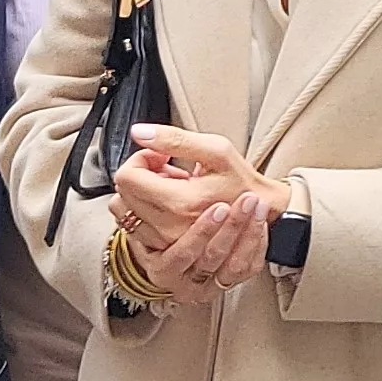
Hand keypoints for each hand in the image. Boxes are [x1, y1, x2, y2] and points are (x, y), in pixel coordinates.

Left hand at [112, 124, 289, 250]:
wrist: (258, 214)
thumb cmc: (241, 181)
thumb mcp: (216, 150)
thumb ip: (173, 138)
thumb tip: (138, 133)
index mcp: (180, 202)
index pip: (128, 176)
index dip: (141, 158)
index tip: (162, 156)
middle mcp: (168, 226)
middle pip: (123, 191)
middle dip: (141, 174)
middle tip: (169, 170)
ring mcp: (164, 240)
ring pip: (123, 208)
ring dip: (141, 192)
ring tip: (170, 187)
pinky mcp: (163, 247)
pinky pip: (132, 224)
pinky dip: (143, 209)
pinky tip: (167, 202)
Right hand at [138, 195, 271, 298]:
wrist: (178, 246)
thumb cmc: (163, 221)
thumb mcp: (149, 210)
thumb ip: (152, 190)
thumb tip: (158, 158)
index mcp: (160, 266)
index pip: (179, 254)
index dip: (200, 232)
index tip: (218, 206)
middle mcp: (184, 281)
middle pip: (210, 257)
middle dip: (231, 227)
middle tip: (246, 200)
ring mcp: (206, 285)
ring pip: (232, 263)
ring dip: (248, 230)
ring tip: (257, 205)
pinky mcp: (228, 282)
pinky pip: (248, 267)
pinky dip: (257, 243)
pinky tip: (260, 221)